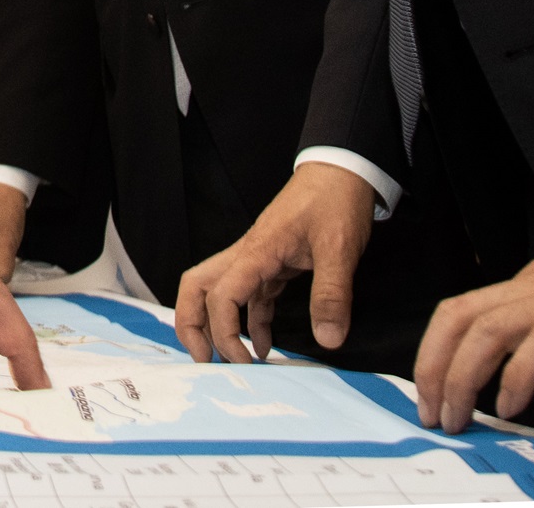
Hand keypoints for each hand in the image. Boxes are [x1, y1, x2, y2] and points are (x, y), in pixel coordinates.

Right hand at [175, 161, 374, 363]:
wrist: (343, 170)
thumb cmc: (336, 200)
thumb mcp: (339, 248)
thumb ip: (332, 294)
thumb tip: (328, 339)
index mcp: (257, 251)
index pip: (220, 295)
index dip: (223, 331)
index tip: (243, 360)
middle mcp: (247, 255)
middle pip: (196, 287)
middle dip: (191, 325)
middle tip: (206, 361)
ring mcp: (257, 259)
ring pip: (217, 292)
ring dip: (216, 326)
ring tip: (231, 362)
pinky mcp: (272, 263)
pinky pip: (250, 297)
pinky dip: (250, 323)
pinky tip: (265, 346)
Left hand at [414, 228, 533, 429]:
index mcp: (527, 289)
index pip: (461, 312)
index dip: (434, 351)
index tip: (429, 394)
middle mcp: (531, 288)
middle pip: (459, 319)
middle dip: (433, 368)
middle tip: (431, 416)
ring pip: (487, 329)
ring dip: (463, 376)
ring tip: (457, 417)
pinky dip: (519, 375)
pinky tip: (510, 406)